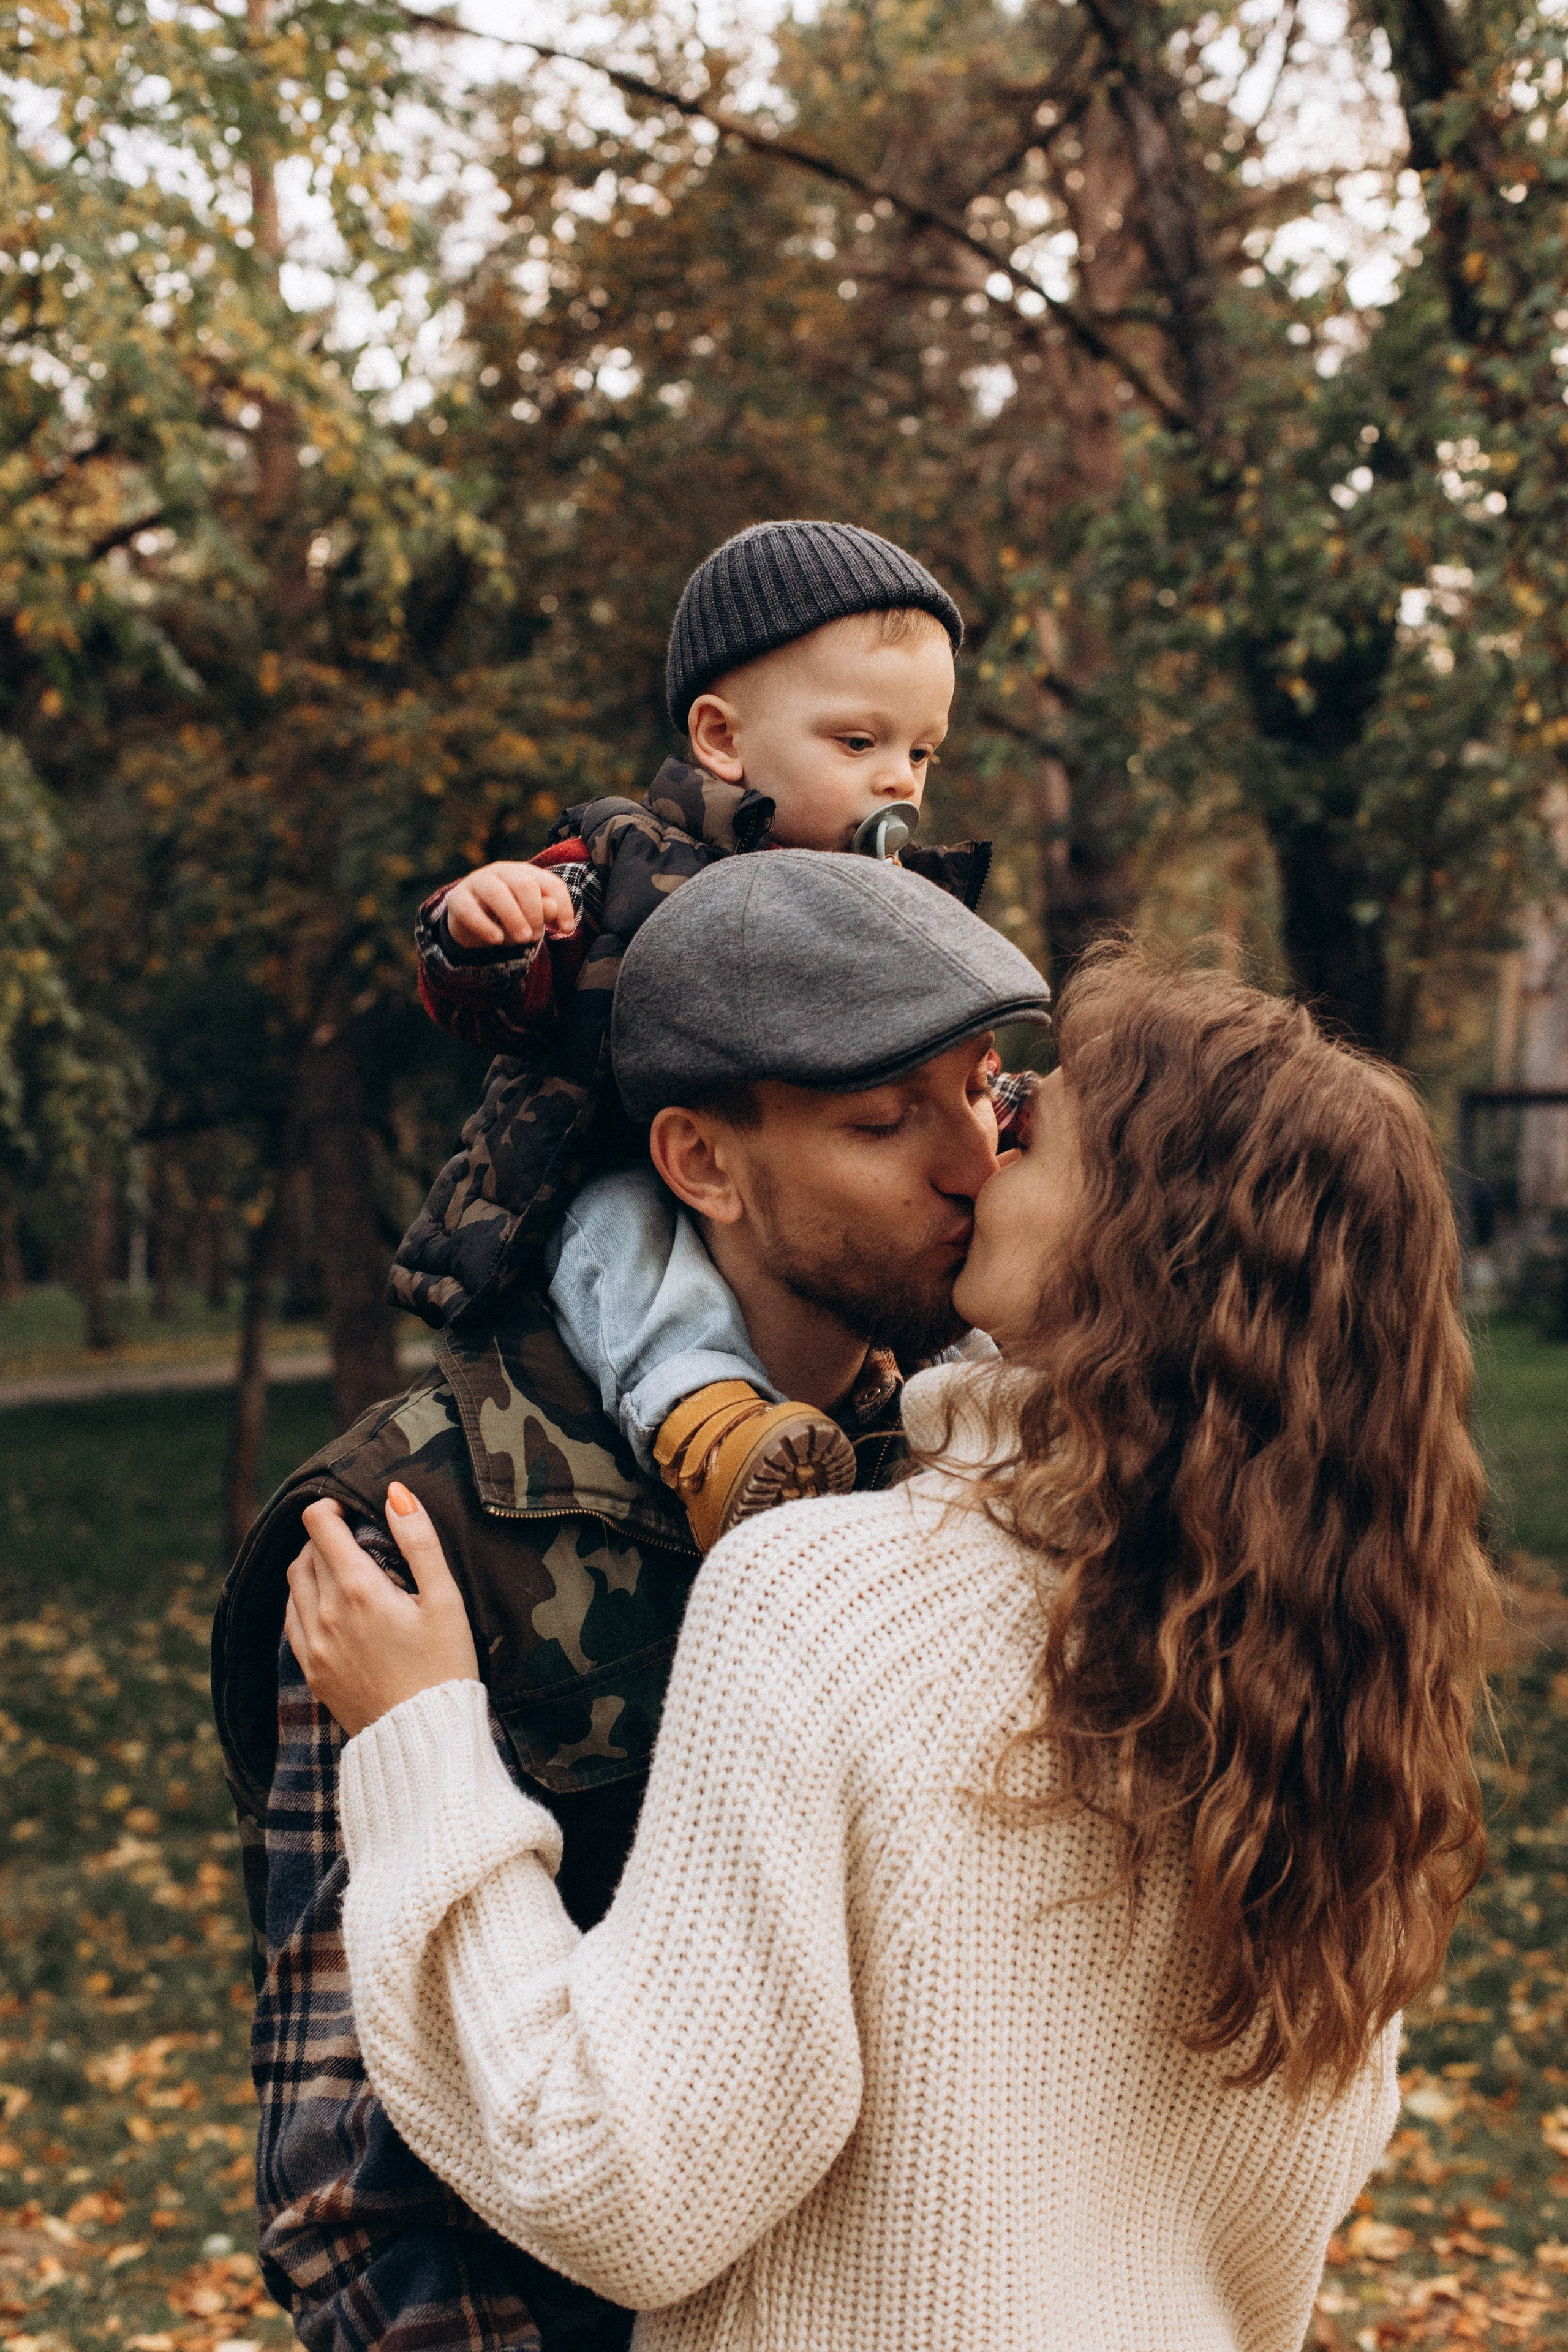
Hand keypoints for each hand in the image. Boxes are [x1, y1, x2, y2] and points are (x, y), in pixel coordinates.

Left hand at [285, 1487, 479, 1737]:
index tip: (355, 1510)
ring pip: (294, 1583)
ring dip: (314, 1566)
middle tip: (360, 1539)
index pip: (319, 1524)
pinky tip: (334, 1606)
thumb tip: (395, 1493)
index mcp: (357, 1588)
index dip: (333, 1506)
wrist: (424, 1740)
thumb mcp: (445, 1599)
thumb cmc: (444, 1666)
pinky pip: (292, 1618)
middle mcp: (324, 1613)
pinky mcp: (311, 1670)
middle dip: (328, 1536)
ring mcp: (312, 1644)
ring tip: (348, 1570)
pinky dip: (306, 1599)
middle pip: (306, 1551)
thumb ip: (419, 1541)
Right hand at [442, 861, 575, 949]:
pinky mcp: (458, 899)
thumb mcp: (529, 918)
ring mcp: (478, 882)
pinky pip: (471, 910)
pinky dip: (485, 926)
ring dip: (514, 918)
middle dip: (534, 912)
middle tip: (534, 936)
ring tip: (523, 939)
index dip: (563, 906)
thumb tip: (552, 908)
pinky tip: (497, 940)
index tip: (566, 929)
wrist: (470, 922)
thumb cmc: (508, 918)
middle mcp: (503, 872)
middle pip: (524, 884)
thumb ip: (542, 912)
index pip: (551, 884)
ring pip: (497, 893)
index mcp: (526, 873)